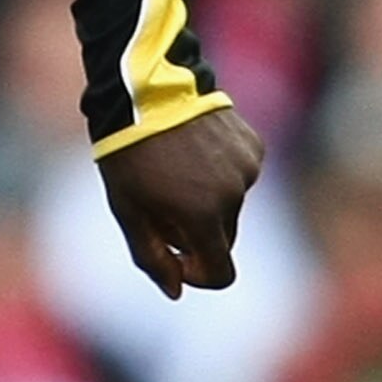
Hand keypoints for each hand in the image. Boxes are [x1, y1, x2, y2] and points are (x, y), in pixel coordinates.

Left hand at [99, 106, 264, 297]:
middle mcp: (233, 195)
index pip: (221, 273)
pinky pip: (239, 175)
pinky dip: (219, 174)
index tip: (176, 260)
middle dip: (195, 233)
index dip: (198, 275)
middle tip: (160, 203)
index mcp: (202, 216)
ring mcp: (247, 168)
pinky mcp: (253, 146)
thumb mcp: (127, 210)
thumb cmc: (128, 154)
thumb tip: (176, 291)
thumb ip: (152, 257)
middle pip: (222, 238)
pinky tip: (193, 150)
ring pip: (230, 205)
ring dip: (206, 200)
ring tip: (173, 168)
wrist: (146, 89)